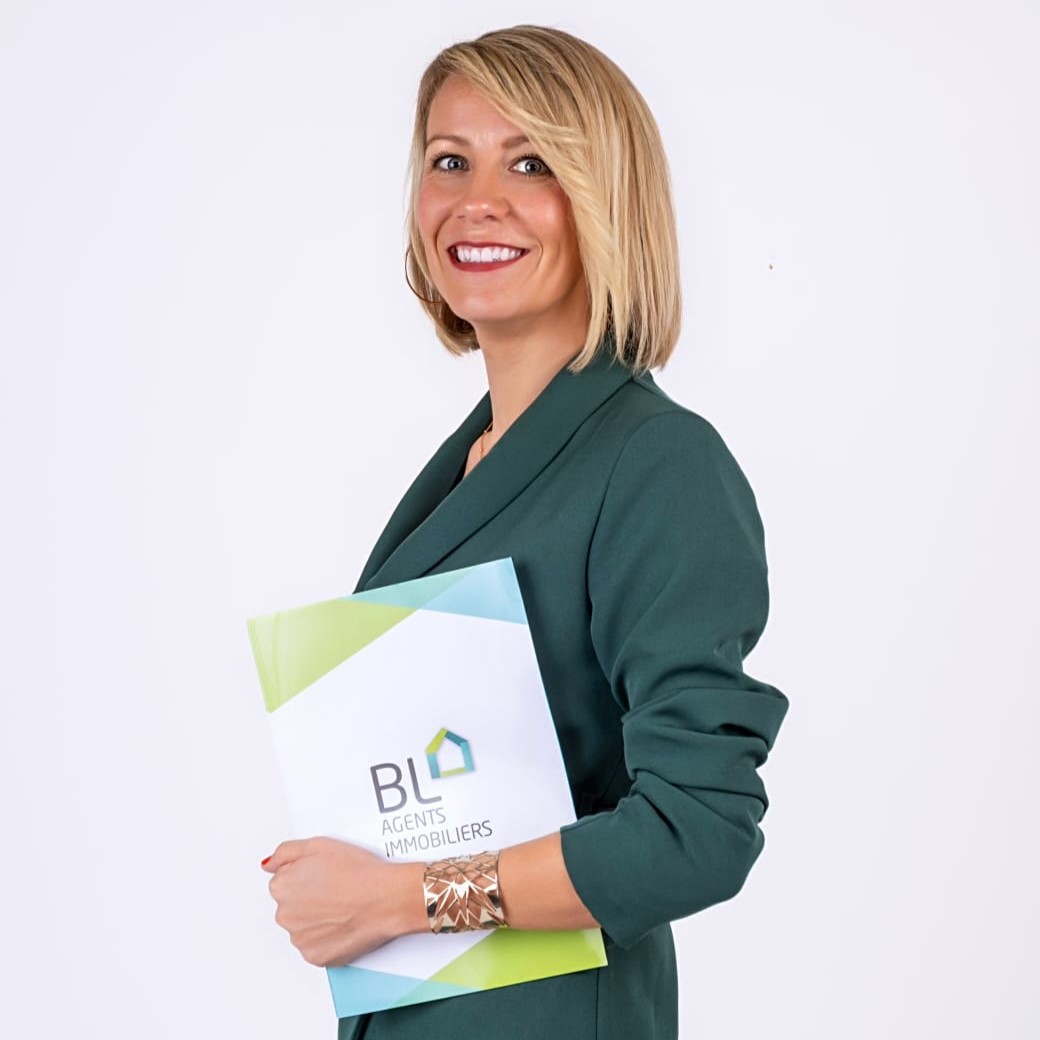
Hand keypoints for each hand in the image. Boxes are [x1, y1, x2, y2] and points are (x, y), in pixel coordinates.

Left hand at [261, 837, 425, 966]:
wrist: (386, 899)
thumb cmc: (359, 872)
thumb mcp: (319, 844)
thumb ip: (286, 852)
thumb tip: (269, 865)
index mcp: (282, 887)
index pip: (285, 881)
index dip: (308, 876)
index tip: (325, 876)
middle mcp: (285, 915)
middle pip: (292, 906)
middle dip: (310, 899)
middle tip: (337, 891)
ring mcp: (299, 939)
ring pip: (303, 927)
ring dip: (318, 920)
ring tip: (344, 907)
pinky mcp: (315, 957)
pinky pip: (316, 947)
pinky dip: (328, 938)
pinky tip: (344, 923)